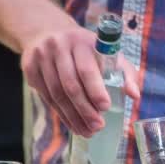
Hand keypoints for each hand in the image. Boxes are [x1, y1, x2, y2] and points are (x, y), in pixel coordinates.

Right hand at [20, 24, 139, 136]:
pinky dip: (61, 114)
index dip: (95, 90)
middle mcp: (59, 47)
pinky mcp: (30, 69)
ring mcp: (42, 57)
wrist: (46, 31)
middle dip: (85, 110)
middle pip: (71, 85)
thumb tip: (135, 95)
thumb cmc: (86, 48)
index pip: (87, 69)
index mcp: (82, 41)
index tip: (105, 107)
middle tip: (98, 127)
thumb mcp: (107, 53)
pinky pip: (47, 97)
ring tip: (87, 131)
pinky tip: (73, 125)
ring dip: (73, 116)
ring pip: (57, 94)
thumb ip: (125, 73)